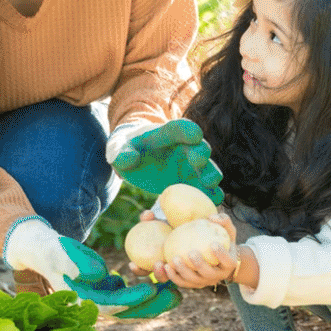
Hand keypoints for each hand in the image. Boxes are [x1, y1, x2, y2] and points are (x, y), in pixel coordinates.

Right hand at [58, 237, 181, 317]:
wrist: (44, 251)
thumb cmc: (52, 251)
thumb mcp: (62, 255)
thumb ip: (80, 264)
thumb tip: (101, 274)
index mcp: (84, 302)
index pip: (113, 305)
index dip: (134, 299)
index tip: (152, 288)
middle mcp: (95, 306)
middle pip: (128, 311)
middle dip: (153, 306)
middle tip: (176, 296)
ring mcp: (102, 299)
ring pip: (133, 304)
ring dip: (155, 300)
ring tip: (177, 290)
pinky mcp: (107, 290)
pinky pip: (131, 293)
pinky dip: (147, 289)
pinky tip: (163, 280)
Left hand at [107, 120, 223, 201]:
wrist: (134, 158)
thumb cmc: (126, 148)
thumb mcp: (117, 148)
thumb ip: (121, 152)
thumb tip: (129, 159)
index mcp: (166, 134)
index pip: (179, 128)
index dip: (188, 130)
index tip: (195, 135)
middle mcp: (184, 148)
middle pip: (199, 148)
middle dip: (201, 154)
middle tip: (200, 162)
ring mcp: (190, 166)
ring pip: (207, 169)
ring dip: (211, 175)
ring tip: (210, 184)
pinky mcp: (191, 183)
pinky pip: (205, 189)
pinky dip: (210, 194)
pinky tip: (213, 202)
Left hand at [157, 215, 241, 288]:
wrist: (214, 255)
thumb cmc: (220, 238)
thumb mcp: (226, 229)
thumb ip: (223, 220)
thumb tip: (212, 217)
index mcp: (229, 263)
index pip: (228, 262)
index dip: (222, 255)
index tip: (213, 244)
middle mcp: (218, 276)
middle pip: (209, 274)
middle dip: (200, 265)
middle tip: (191, 253)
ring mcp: (204, 281)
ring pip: (193, 280)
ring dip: (183, 271)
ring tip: (174, 259)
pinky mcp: (192, 283)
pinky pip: (182, 282)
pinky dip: (173, 276)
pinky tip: (165, 266)